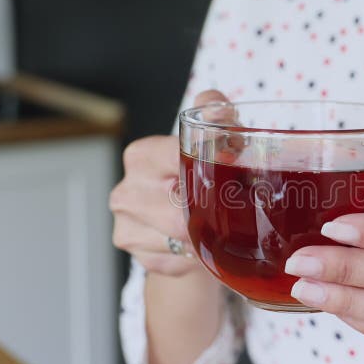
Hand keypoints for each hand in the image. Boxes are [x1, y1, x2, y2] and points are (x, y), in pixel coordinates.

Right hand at [110, 90, 230, 275]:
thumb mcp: (214, 140)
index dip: (210, 169)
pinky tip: (204, 246)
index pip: (175, 160)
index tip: (235, 174)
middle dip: (213, 211)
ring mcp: (126, 226)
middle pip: (178, 210)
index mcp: (141, 156)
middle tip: (238, 208)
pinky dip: (198, 257)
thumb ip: (216, 114)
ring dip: (208, 237)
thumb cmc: (202, 177)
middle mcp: (126, 191)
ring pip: (181, 238)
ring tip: (223, 227)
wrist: (187, 225)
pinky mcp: (138, 257)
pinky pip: (178, 260)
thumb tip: (215, 104)